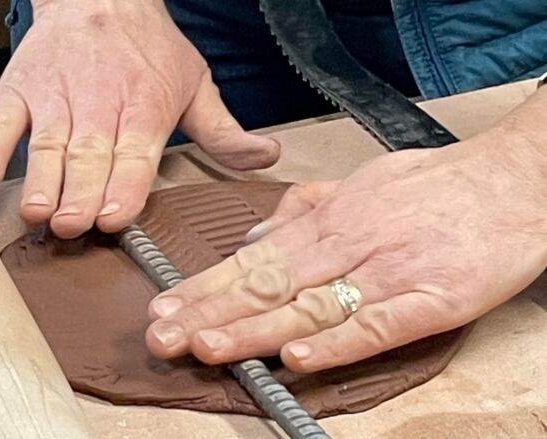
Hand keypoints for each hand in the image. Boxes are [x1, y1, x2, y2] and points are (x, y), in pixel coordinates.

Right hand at [0, 0, 278, 237]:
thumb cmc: (147, 48)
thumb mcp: (196, 82)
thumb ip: (223, 130)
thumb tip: (264, 157)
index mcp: (144, 108)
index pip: (134, 155)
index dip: (124, 186)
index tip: (113, 217)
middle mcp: (99, 105)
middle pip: (89, 155)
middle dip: (80, 193)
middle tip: (72, 225)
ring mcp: (55, 98)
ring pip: (48, 144)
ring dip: (41, 180)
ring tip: (36, 212)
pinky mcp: (21, 90)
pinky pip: (2, 122)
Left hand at [145, 131, 546, 371]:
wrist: (516, 180)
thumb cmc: (437, 184)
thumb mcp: (362, 182)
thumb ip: (306, 208)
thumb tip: (257, 232)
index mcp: (329, 220)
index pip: (252, 259)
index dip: (205, 286)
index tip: (165, 307)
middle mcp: (348, 245)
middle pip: (267, 284)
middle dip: (209, 313)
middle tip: (163, 336)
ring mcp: (389, 272)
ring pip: (309, 305)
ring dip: (254, 329)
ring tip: (208, 348)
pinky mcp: (433, 299)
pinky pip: (379, 324)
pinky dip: (338, 341)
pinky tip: (299, 357)